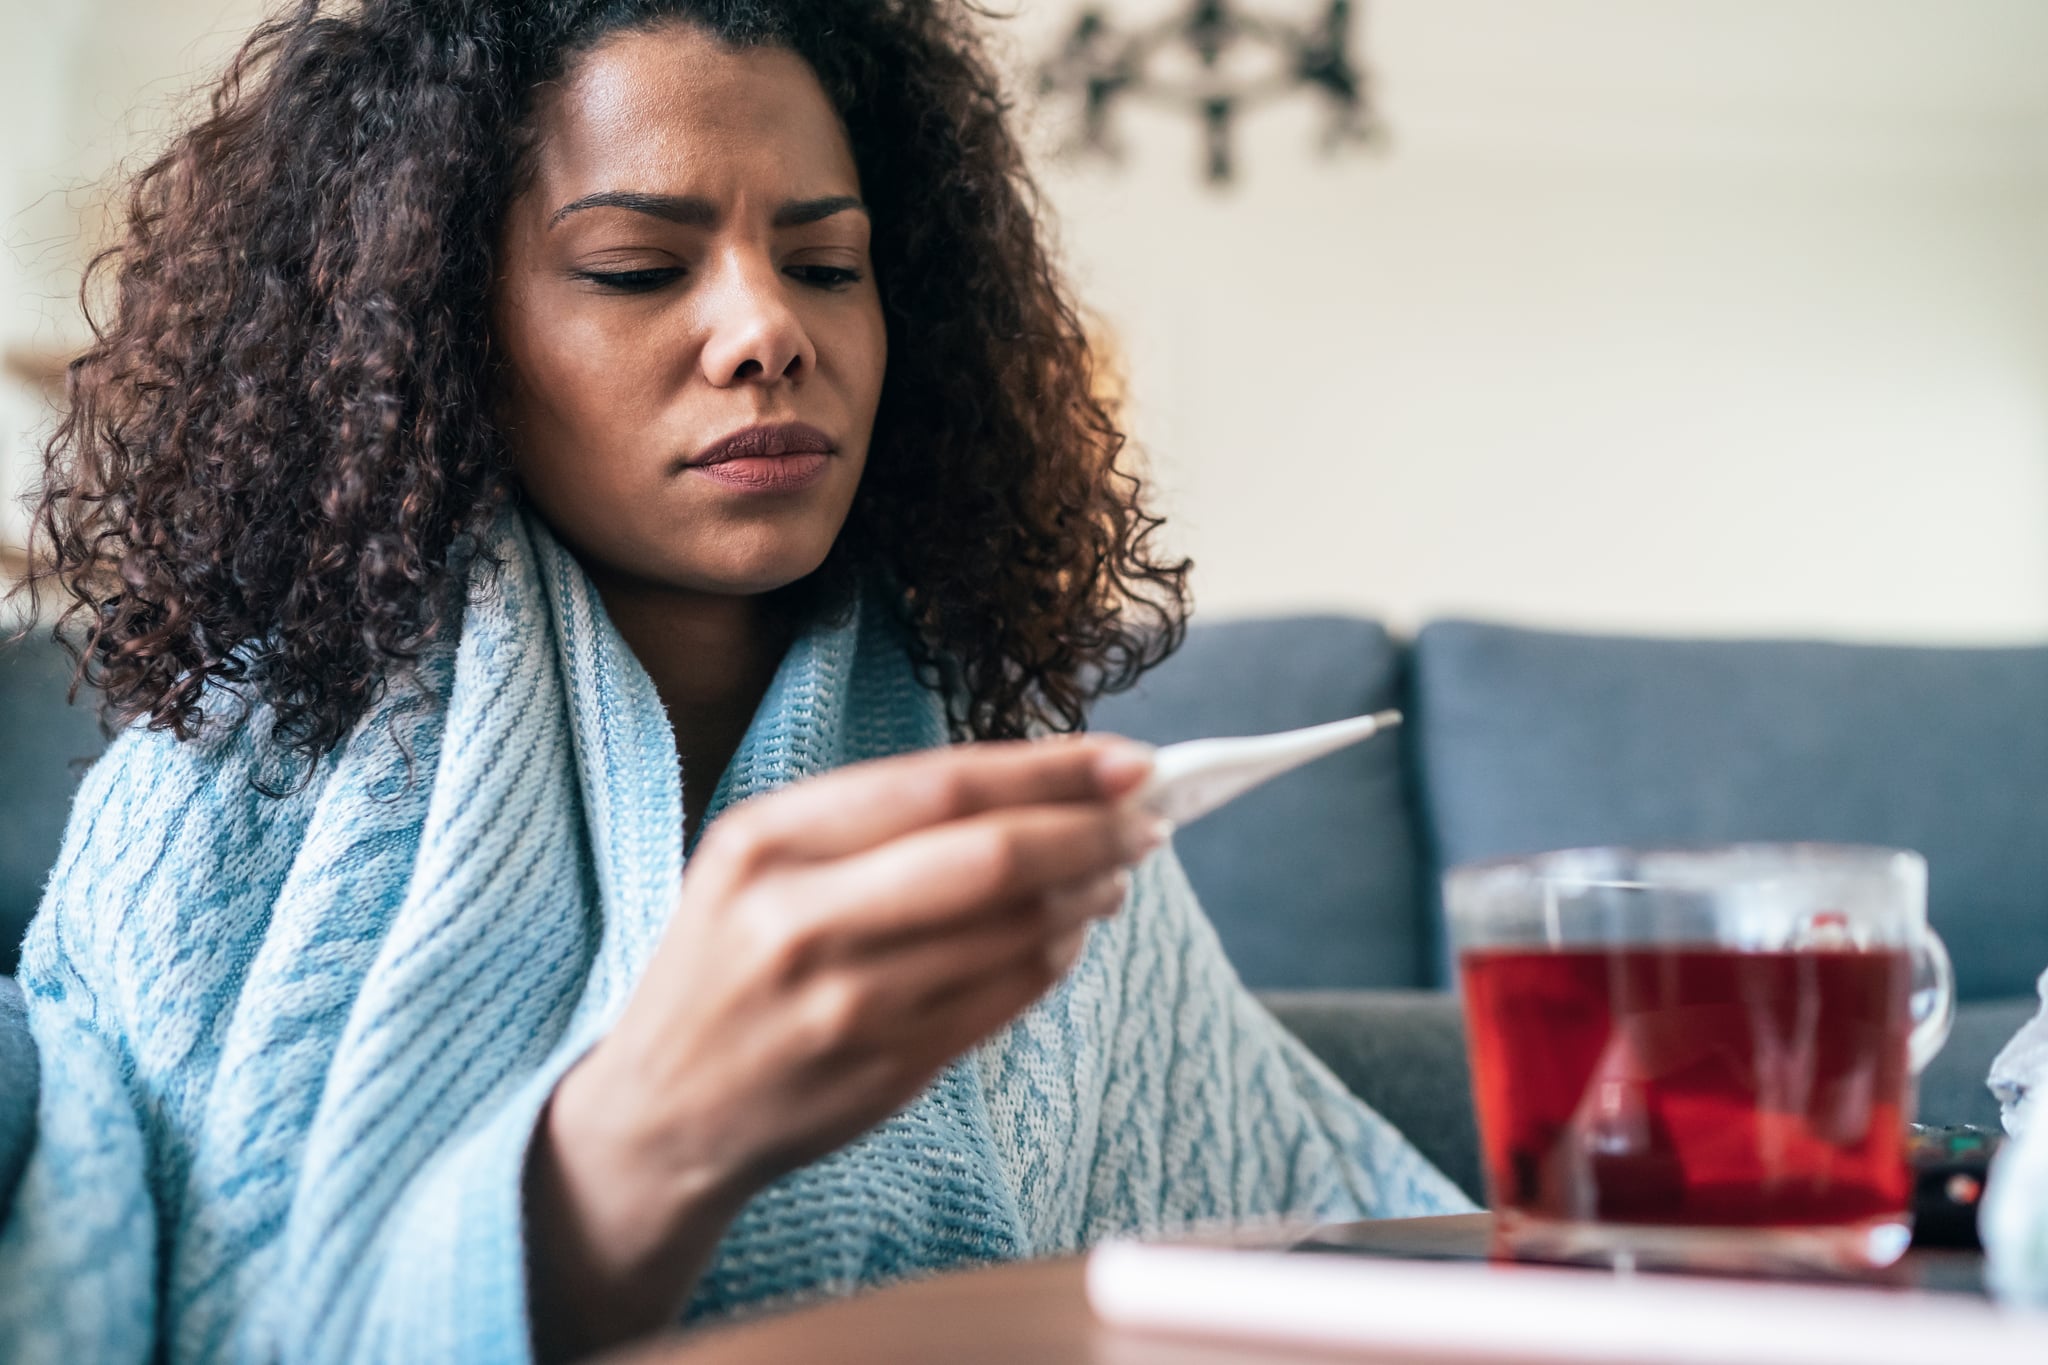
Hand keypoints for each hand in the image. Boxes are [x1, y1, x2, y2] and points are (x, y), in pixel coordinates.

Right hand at [526, 736, 1160, 1357]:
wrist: (660, 1113)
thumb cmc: (728, 962)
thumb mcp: (756, 861)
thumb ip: (874, 820)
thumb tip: (1038, 785)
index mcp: (766, 842)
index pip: (940, 787)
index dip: (1049, 770)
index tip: (1128, 759)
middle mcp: (799, 920)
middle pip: (988, 858)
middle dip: (1090, 832)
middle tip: (1150, 819)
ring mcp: (844, 1006)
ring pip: (1010, 933)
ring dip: (1087, 896)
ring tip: (1117, 873)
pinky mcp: (882, 1072)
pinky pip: (1003, 1001)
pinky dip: (1055, 959)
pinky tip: (1071, 935)